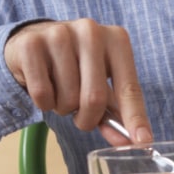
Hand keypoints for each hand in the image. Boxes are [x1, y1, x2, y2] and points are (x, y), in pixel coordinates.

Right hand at [3, 19, 148, 137]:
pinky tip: (44, 85)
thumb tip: (128, 142)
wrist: (34, 40)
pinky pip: (42, 93)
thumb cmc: (75, 66)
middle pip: (95, 99)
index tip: (142, 140)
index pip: (129, 88)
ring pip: (67, 98)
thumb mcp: (100, 82)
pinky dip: (43, 103)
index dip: (135, 118)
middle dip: (87, 119)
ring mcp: (59, 34)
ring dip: (63, 108)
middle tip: (80, 116)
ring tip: (59, 91)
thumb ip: (114, 112)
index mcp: (116, 39)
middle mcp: (91, 31)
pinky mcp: (31, 44)